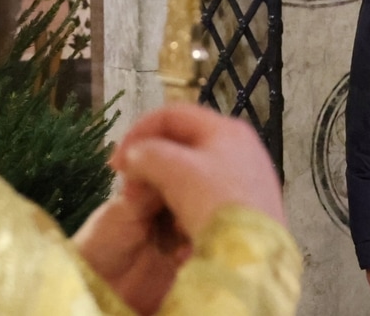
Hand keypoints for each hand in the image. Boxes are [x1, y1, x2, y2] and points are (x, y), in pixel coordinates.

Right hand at [73, 105, 284, 314]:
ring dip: (163, 186)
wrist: (252, 254)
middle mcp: (239, 147)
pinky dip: (182, 205)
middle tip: (129, 185)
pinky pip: (203, 197)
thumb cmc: (217, 204)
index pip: (171, 115)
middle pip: (181, 144)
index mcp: (225, 128)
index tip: (117, 162)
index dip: (138, 133)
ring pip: (190, 172)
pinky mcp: (243, 206)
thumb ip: (147, 154)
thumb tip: (134, 156)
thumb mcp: (175, 171)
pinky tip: (174, 226)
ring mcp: (244, 177)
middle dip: (150, 162)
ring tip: (149, 208)